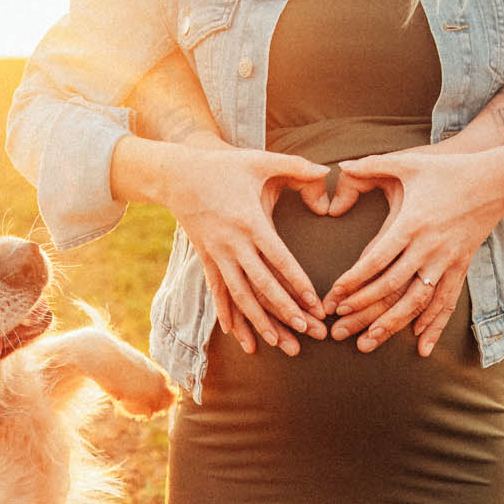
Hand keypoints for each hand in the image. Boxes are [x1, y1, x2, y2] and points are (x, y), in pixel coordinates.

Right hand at [152, 143, 338, 355]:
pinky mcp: (206, 259)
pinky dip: (226, 314)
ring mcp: (217, 254)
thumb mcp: (260, 160)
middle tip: (306, 331)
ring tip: (278, 343)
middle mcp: (233, 244)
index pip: (279, 260)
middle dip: (285, 311)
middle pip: (262, 285)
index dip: (298, 283)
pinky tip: (235, 335)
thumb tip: (328, 170)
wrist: (175, 174)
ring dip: (259, 322)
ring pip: (240, 295)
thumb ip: (296, 165)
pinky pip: (217, 292)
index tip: (315, 304)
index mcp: (250, 222)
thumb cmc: (224, 166)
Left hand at [319, 144, 503, 355]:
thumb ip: (372, 165)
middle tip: (337, 328)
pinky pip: (447, 301)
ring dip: (392, 324)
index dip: (353, 282)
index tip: (334, 298)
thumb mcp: (409, 162)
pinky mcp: (462, 266)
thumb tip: (339, 167)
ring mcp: (447, 260)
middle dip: (362, 310)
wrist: (496, 179)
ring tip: (368, 342)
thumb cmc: (447, 170)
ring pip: (417, 301)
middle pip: (391, 287)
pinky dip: (434, 324)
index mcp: (412, 222)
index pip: (376, 260)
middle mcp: (429, 246)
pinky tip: (420, 344)